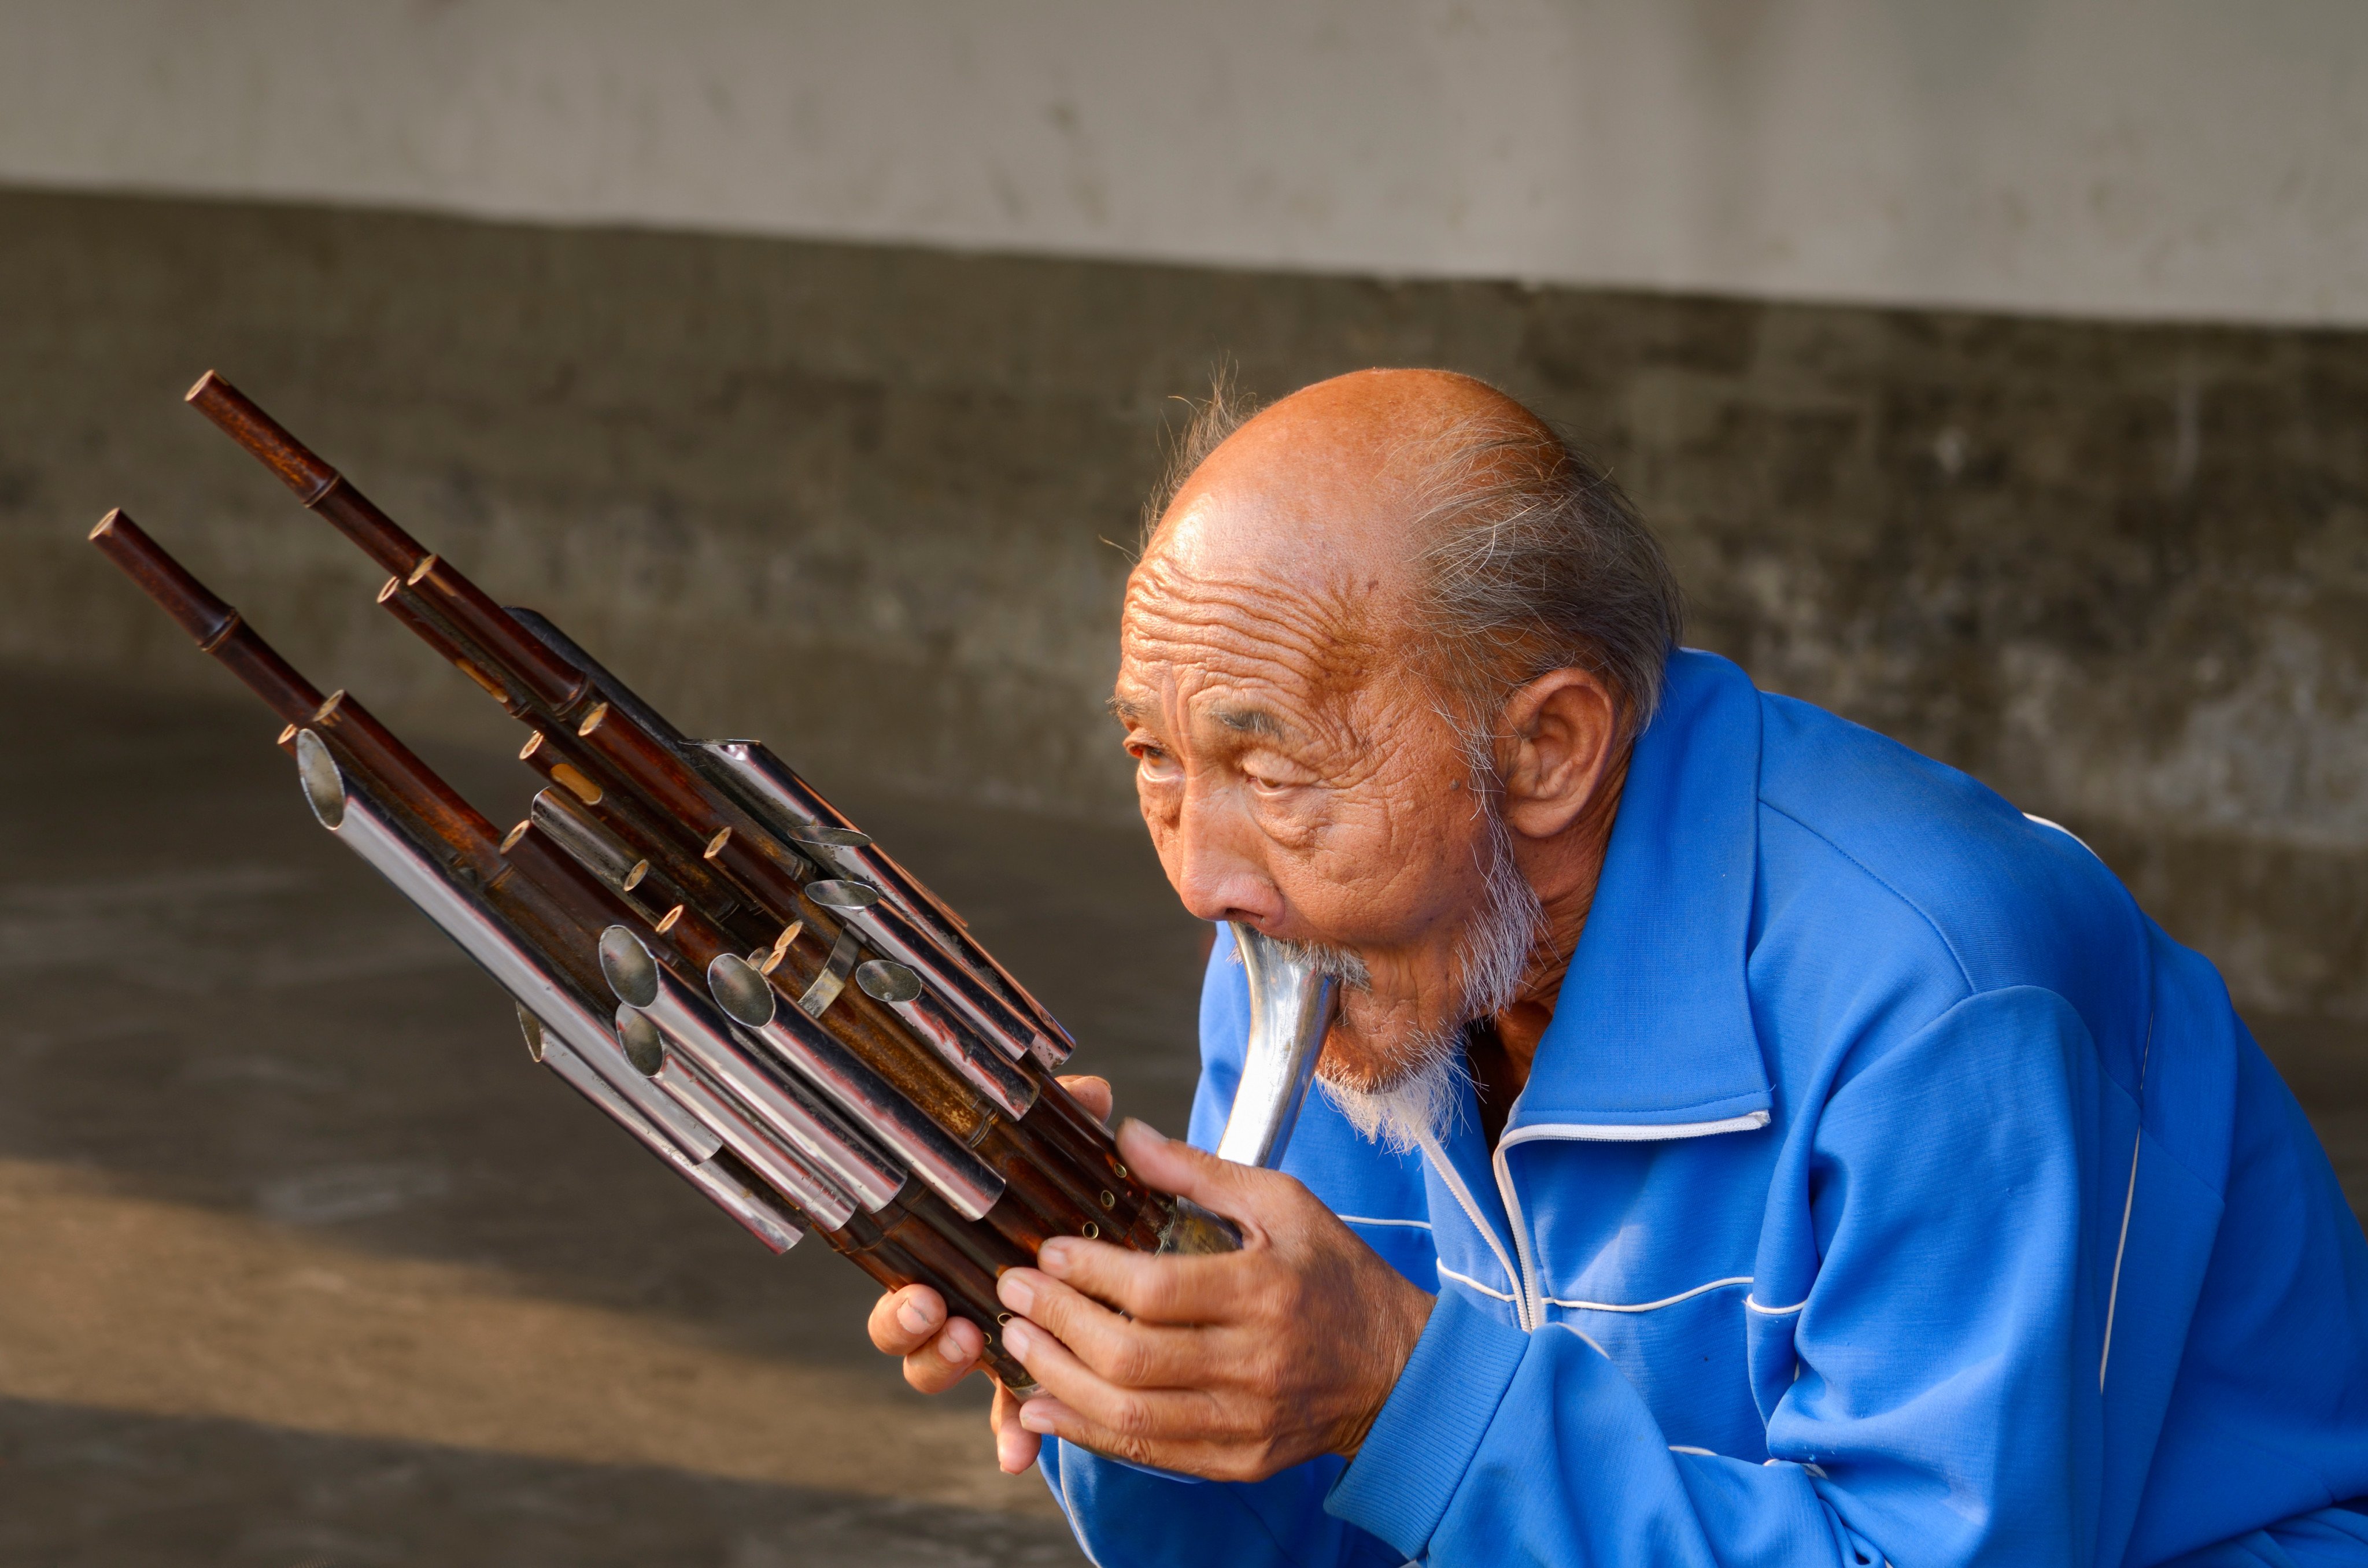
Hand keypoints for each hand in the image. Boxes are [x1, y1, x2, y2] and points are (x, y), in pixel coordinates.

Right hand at [866, 1073, 1114, 1474]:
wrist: (1125, 1235)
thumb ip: (1074, 1120)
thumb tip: (1091, 1095)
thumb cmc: (1078, 1190)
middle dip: (915, 1339)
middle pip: (909, 1340)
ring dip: (953, 1374)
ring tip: (978, 1352)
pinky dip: (1014, 1436)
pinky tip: (1020, 1455)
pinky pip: (1016, 1417)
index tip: (921, 1294)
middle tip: (940, 1317)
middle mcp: (962, 1302)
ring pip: (950, 1375)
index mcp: (954, 1254)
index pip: (903, 1285)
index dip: (899, 1303)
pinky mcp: (1036, 1376)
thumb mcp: (1074, 1154)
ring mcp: (995, 1344)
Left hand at [994, 1117, 1433, 1482]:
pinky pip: (1149, 1454)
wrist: (1399, 1369)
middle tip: (1014, 1293)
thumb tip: (1126, 1137)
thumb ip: (1200, 1172)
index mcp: (1267, 1291)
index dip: (1090, 1273)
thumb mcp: (1284, 1203)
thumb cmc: (1337, 1275)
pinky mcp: (1238, 1461)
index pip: (1156, 1290)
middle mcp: (1256, 1363)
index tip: (1047, 1251)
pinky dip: (1088, 1433)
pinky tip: (1044, 1408)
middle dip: (1058, 1324)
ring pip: (1131, 1415)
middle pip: (1133, 1357)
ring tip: (1016, 1345)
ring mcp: (1246, 1421)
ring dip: (1059, 1381)